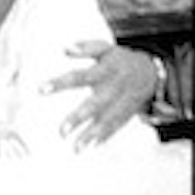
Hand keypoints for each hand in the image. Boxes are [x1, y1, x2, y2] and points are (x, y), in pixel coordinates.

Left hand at [41, 41, 156, 150]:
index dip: (61, 83)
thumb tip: (65, 49)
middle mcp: (114, 88)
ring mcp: (123, 102)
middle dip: (79, 118)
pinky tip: (91, 146)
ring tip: (76, 147)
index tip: (41, 90)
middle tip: (62, 131)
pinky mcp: (128, 113)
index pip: (80, 76)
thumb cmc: (120, 60)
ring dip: (91, 134)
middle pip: (96, 103)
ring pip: (107, 120)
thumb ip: (86, 47)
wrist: (153, 73)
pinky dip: (105, 137)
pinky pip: (116, 126)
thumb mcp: (106, 48)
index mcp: (106, 70)